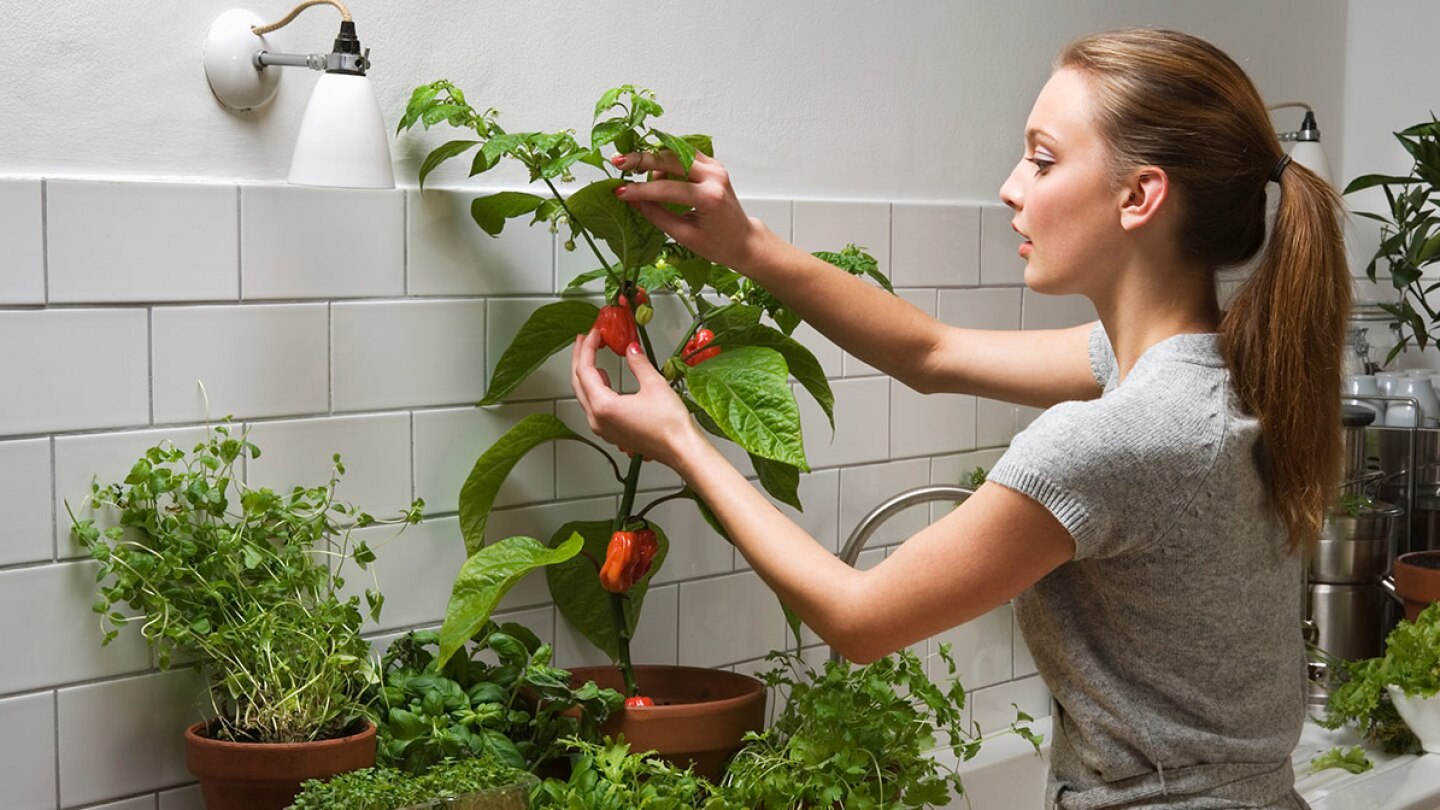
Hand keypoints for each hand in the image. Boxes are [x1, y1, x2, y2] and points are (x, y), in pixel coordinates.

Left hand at [570, 329, 699, 467]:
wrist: (681, 449)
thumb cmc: (670, 425)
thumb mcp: (654, 385)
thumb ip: (638, 363)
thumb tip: (631, 349)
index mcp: (604, 407)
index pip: (585, 370)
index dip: (588, 348)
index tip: (594, 333)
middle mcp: (598, 420)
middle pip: (578, 383)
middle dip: (580, 358)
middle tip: (584, 340)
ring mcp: (603, 429)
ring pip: (584, 396)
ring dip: (585, 374)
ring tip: (590, 356)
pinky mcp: (612, 433)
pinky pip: (594, 407)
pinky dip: (594, 390)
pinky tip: (603, 381)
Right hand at [611, 151, 769, 270]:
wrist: (743, 239)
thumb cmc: (718, 243)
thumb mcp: (684, 235)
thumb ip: (657, 215)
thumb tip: (634, 200)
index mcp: (709, 197)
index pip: (666, 189)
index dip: (640, 190)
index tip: (620, 191)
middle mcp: (714, 176)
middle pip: (670, 159)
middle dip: (641, 160)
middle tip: (619, 162)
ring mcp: (715, 167)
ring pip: (676, 151)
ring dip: (653, 156)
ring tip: (632, 166)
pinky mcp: (713, 165)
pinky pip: (684, 153)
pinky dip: (666, 157)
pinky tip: (651, 166)